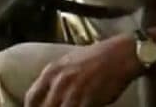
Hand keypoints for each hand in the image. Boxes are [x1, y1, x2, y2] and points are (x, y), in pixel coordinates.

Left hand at [25, 35, 142, 106]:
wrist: (124, 53)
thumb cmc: (100, 56)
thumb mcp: (72, 60)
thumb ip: (57, 76)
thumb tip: (50, 93)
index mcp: (52, 70)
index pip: (31, 98)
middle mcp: (59, 81)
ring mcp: (73, 91)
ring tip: (77, 105)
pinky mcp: (88, 100)